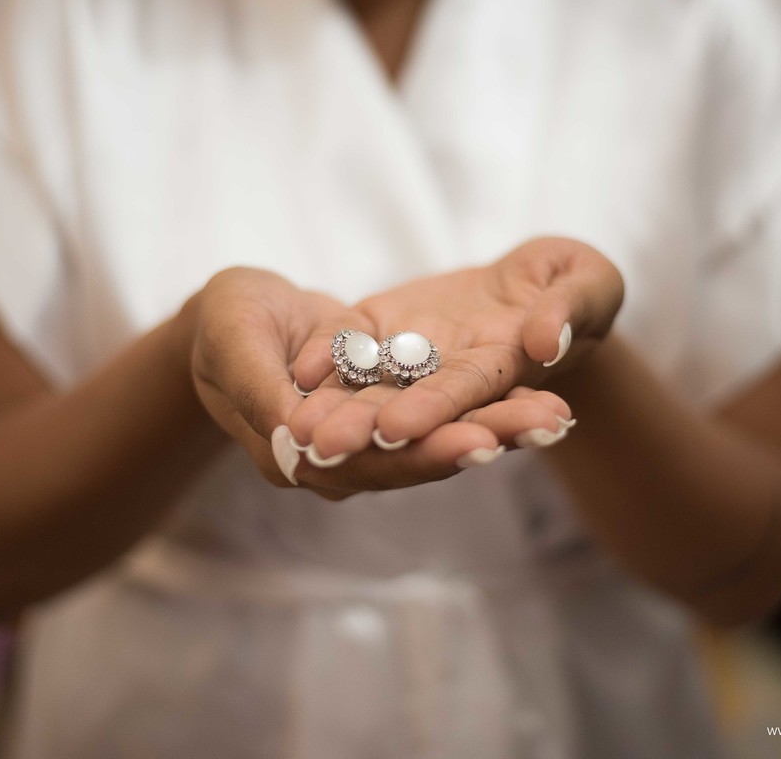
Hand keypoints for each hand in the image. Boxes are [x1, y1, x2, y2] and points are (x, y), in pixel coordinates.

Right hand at [182, 266, 577, 497]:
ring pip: (442, 435)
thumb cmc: (223, 323)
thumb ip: (262, 389)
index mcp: (298, 454)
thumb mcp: (232, 341)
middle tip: (546, 425)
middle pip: (422, 456)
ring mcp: (371, 438)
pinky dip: (489, 404)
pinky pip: (444, 408)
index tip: (483, 443)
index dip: (426, 452)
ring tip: (557, 416)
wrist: (234, 316)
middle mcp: (342, 463)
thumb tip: (300, 439)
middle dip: (486, 439)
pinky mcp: (392, 409)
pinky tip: (539, 394)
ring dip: (501, 425)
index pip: (372, 461)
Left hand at [287, 237, 623, 463]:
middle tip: (322, 446)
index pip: (466, 397)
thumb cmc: (576, 283)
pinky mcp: (385, 327)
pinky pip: (353, 346)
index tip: (395, 430)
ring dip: (334, 410)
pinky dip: (328, 357)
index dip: (432, 412)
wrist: (538, 280)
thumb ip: (570, 310)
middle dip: (365, 430)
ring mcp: (414, 356)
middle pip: (405, 409)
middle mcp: (451, 377)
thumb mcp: (589, 284)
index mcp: (504, 373)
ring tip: (296, 428)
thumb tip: (543, 342)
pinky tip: (300, 369)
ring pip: (370, 389)